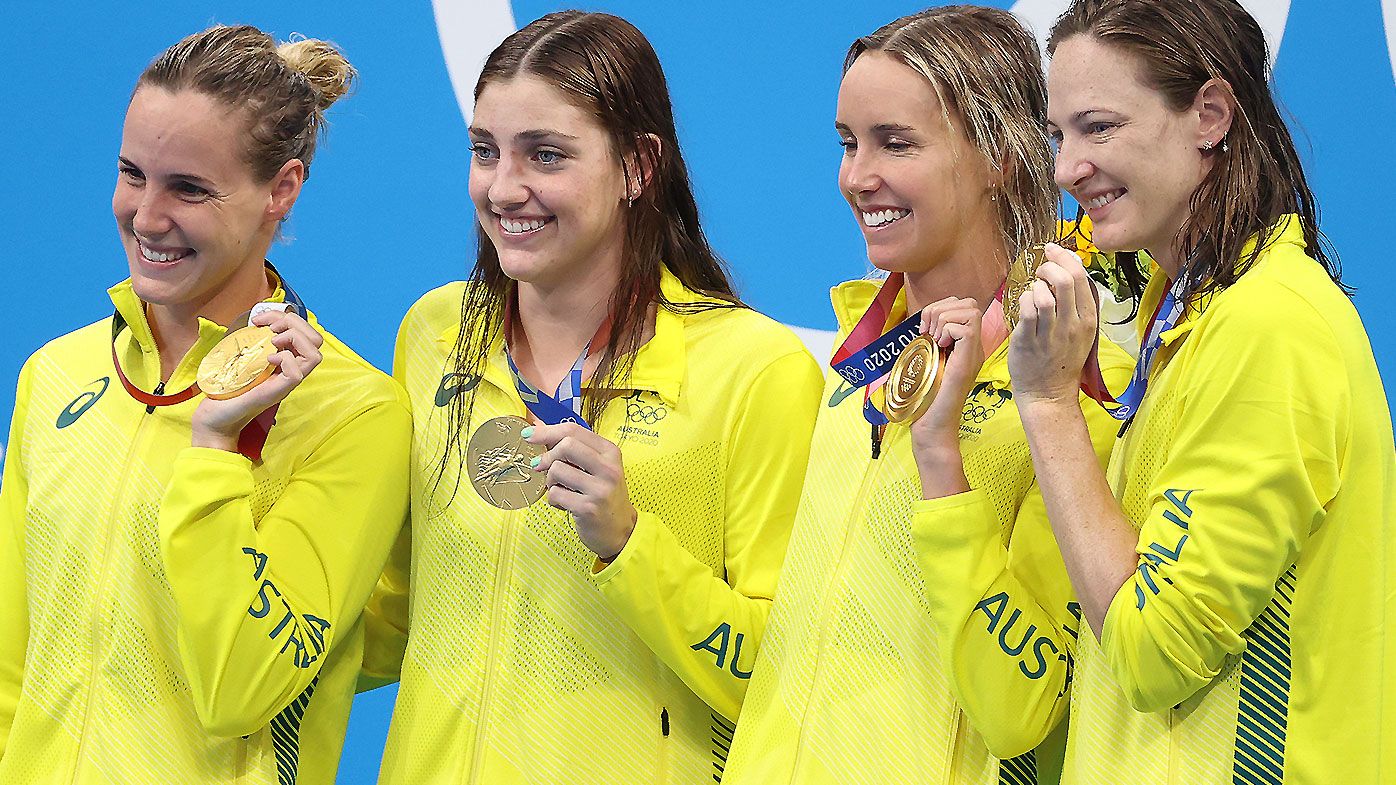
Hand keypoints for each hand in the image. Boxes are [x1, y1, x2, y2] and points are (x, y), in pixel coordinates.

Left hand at [191, 310, 323, 450]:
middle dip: (295, 323)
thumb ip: (253, 342)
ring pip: (314, 355)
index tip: (262, 320)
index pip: (306, 334)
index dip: (289, 317)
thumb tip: (255, 320)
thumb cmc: (226, 389)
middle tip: (271, 328)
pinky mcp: (276, 392)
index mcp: (285, 360)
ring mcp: (285, 382)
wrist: (214, 417)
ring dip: (294, 338)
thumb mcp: (242, 358)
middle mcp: (291, 370)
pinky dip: (285, 359)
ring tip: (273, 341)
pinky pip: (297, 373)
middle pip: (316, 340)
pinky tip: (268, 359)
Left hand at [525, 422, 636, 560]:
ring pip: (557, 470)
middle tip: (541, 467)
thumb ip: (571, 448)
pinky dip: (553, 500)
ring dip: (550, 481)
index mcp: (610, 452)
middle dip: (548, 456)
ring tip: (560, 490)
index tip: (528, 435)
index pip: (574, 431)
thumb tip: (537, 428)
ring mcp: (600, 488)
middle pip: (566, 445)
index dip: (547, 431)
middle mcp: (608, 468)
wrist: (620, 529)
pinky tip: (565, 504)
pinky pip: (555, 494)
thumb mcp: (595, 467)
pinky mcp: (588, 508)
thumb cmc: (603, 495)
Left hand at [908, 297, 983, 455]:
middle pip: (969, 303)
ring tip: (933, 341)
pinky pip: (966, 329)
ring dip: (943, 319)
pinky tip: (939, 348)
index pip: (963, 306)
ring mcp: (972, 354)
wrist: (932, 426)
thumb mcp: (926, 362)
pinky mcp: (967, 362)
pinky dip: (947, 331)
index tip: (924, 329)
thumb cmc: (926, 399)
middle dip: (941, 308)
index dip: (940, 308)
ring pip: (970, 310)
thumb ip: (929, 342)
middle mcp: (973, 347)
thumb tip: (921, 322)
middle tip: (928, 333)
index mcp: (964, 346)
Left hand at [1007, 242, 1096, 410]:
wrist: (1049, 394)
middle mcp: (1072, 326)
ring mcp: (1050, 334)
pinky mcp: (1029, 342)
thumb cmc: (1062, 360)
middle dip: (1050, 265)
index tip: (1053, 251)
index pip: (1082, 277)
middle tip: (1041, 269)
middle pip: (1066, 280)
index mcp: (1088, 320)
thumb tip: (1067, 270)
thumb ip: (1076, 304)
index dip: (1066, 257)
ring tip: (1033, 290)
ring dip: (1035, 285)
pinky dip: (1023, 300)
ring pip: (1045, 295)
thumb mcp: (1080, 332)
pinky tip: (1024, 304)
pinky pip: (1026, 310)